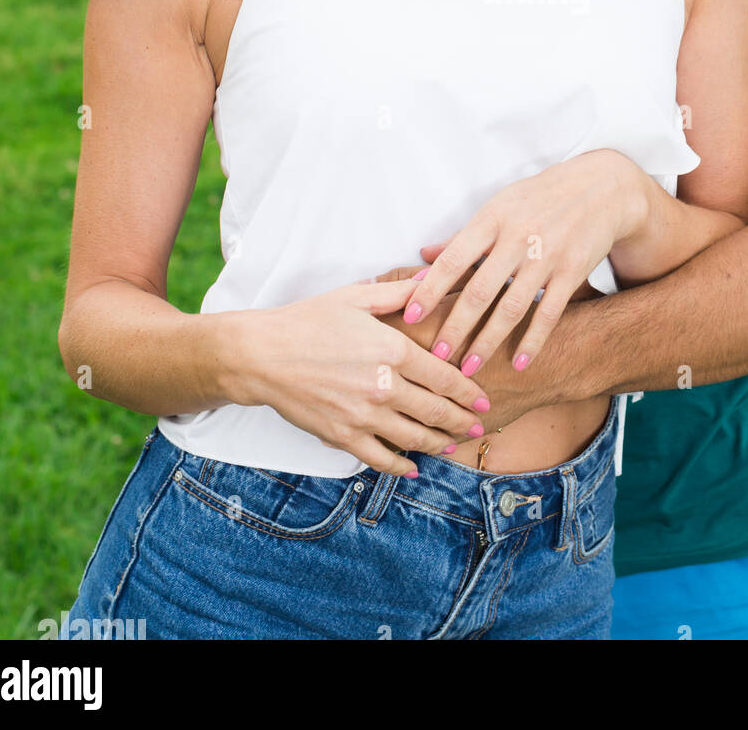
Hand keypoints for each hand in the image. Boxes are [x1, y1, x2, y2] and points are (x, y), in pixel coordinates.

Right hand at [236, 279, 491, 476]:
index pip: (445, 377)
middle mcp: (383, 386)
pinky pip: (379, 458)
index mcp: (392, 350)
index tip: (484, 399)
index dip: (469, 392)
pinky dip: (400, 466)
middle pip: (435, 411)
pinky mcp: (342, 436)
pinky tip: (412, 467)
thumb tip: (431, 280)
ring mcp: (363, 415)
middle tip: (479, 425)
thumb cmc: (309, 320)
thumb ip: (400, 294)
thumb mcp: (357, 297)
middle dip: (462, 421)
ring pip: (413, 438)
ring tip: (453, 444)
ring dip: (439, 444)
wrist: (263, 354)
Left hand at [396, 151, 646, 376]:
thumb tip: (423, 256)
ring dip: (488, 341)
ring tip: (468, 368)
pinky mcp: (573, 271)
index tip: (409, 318)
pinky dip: (532, 341)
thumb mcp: (500, 206)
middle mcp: (518, 237)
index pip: (453, 258)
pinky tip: (519, 364)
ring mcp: (547, 255)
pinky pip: (548, 313)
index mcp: (493, 218)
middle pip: (480, 290)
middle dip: (455, 327)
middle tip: (435, 356)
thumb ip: (464, 236)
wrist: (601, 188)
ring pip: (512, 307)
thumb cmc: (540, 198)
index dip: (430, 290)